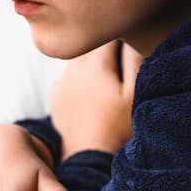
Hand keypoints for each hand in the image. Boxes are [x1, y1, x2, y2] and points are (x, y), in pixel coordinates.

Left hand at [50, 41, 141, 159]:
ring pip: (79, 60)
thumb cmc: (119, 126)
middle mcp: (73, 67)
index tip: (130, 47)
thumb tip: (132, 38)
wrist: (92, 155)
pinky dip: (77, 80)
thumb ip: (135, 60)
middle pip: (92, 46)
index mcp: (95, 63)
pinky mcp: (55, 95)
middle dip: (107, 50)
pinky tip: (89, 94)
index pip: (110, 35)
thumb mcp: (135, 93)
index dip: (123, 37)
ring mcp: (62, 81)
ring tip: (106, 84)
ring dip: (91, 64)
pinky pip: (68, 77)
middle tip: (120, 68)